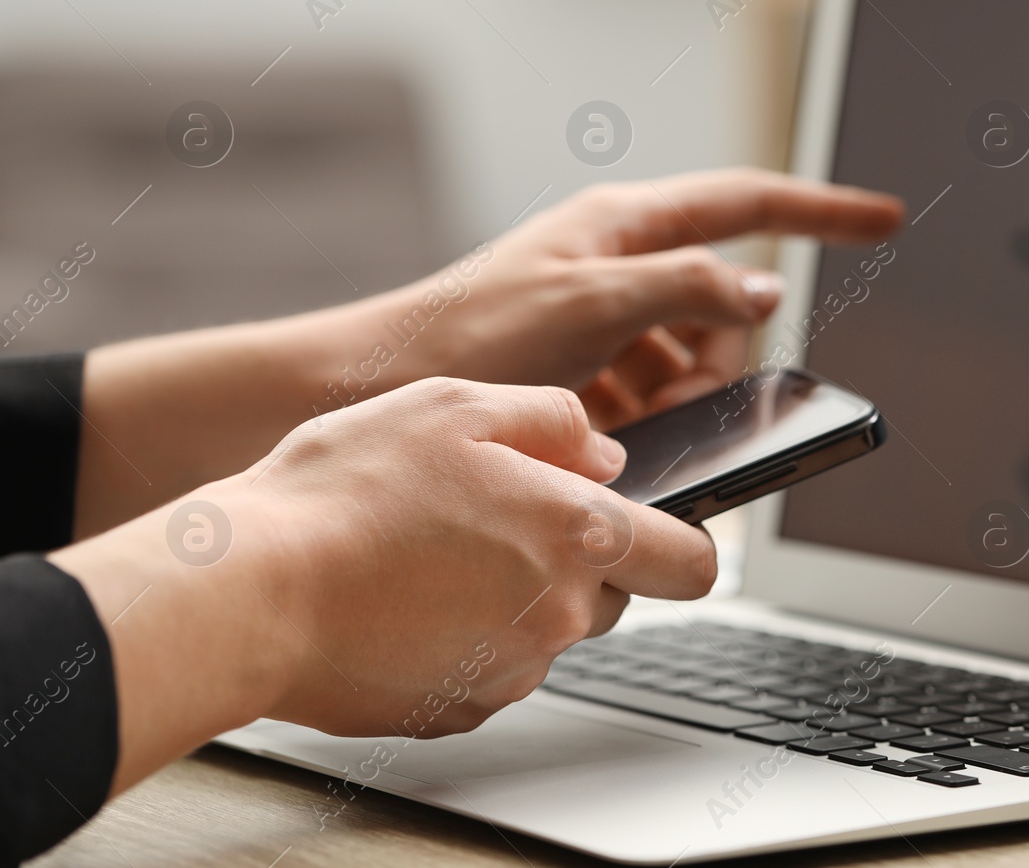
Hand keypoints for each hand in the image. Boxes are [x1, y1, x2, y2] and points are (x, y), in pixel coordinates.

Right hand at [51, 378, 716, 789]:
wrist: (247, 591)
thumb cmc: (345, 490)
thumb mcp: (458, 406)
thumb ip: (555, 420)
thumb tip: (604, 451)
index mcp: (578, 535)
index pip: (693, 561)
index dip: (685, 540)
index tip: (661, 528)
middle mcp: (561, 614)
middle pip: (614, 593)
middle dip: (579, 558)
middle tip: (499, 518)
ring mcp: (511, 671)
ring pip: (549, 629)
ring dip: (517, 594)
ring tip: (433, 552)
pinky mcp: (458, 709)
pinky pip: (491, 666)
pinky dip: (465, 635)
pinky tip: (407, 598)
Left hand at [380, 168, 903, 427]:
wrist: (375, 387)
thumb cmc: (468, 333)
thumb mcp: (592, 303)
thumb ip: (689, 287)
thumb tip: (765, 286)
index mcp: (625, 225)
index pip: (749, 202)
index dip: (823, 211)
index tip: (885, 218)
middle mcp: (618, 264)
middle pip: (723, 303)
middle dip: (722, 357)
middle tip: (674, 398)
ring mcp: (601, 318)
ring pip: (690, 359)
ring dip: (680, 400)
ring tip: (625, 426)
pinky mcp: (584, 368)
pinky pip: (650, 393)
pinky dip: (645, 421)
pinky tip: (608, 442)